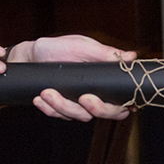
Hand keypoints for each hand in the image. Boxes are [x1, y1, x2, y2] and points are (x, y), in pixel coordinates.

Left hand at [11, 35, 135, 120]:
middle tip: (83, 98)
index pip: (122, 102)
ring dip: (63, 106)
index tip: (109, 100)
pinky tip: (40, 99)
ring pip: (80, 116)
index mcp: (105, 81)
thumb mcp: (82, 47)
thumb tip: (132, 56)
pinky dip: (49, 109)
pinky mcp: (61, 109)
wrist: (31, 54)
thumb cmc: (59, 47)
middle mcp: (95, 96)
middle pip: (106, 114)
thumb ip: (105, 53)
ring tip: (47, 92)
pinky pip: (59, 116)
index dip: (122, 107)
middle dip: (96, 109)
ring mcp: (78, 105)